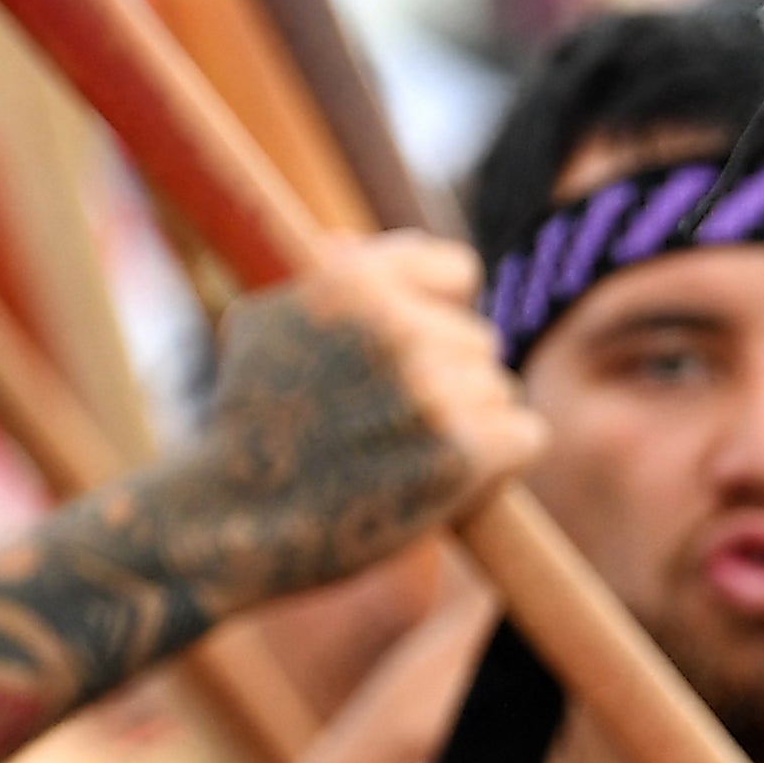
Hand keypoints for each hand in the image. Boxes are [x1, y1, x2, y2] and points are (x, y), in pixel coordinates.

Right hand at [104, 235, 544, 618]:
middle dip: (450, 379)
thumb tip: (352, 241)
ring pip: (501, 391)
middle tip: (393, 422)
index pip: (456, 270)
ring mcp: (434, 389)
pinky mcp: (463, 451)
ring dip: (470, 425)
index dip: (440, 312)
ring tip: (407, 456)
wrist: (237, 521)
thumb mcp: (266, 328)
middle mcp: (398, 327)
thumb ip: (322, 281)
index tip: (421, 347)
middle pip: (479, 340)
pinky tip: (451, 479)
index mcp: (355, 281)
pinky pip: (526, 435)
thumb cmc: (250, 425)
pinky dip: (500, 462)